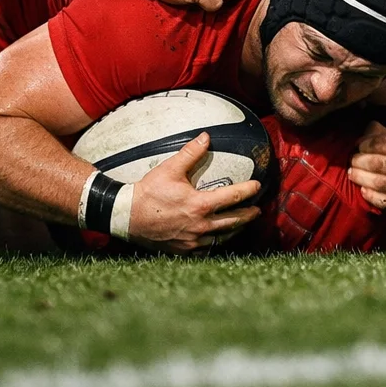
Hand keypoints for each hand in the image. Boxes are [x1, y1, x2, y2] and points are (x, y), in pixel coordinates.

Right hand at [128, 133, 261, 253]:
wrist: (127, 217)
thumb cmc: (149, 192)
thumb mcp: (170, 169)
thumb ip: (191, 153)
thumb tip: (206, 137)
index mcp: (200, 205)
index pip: (233, 197)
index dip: (248, 191)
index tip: (257, 186)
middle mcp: (200, 225)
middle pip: (233, 221)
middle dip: (248, 215)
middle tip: (257, 209)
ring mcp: (193, 240)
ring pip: (222, 237)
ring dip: (235, 229)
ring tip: (243, 223)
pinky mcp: (184, 249)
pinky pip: (207, 248)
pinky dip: (216, 242)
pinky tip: (219, 237)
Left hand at [348, 121, 385, 212]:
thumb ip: (381, 135)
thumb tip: (360, 137)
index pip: (382, 143)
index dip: (365, 144)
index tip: (358, 146)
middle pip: (377, 163)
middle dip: (359, 161)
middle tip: (351, 161)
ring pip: (378, 182)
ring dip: (360, 177)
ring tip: (351, 173)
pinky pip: (382, 201)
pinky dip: (370, 196)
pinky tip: (362, 190)